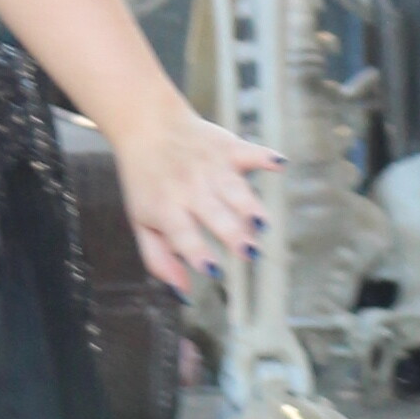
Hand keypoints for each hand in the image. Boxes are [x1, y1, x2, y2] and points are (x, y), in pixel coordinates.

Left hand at [115, 98, 277, 290]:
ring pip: (234, 189)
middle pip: (215, 214)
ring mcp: (210, 167)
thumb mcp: (141, 222)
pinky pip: (249, 152)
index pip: (183, 236)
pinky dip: (264, 157)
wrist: (146, 125)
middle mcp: (189, 188)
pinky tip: (278, 164)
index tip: (214, 270)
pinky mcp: (227, 147)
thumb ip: (160, 259)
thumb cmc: (147, 182)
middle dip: (232, 234)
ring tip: (262, 224)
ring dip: (250, 206)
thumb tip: (184, 293)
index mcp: (166, 209)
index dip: (198, 253)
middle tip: (249, 252)